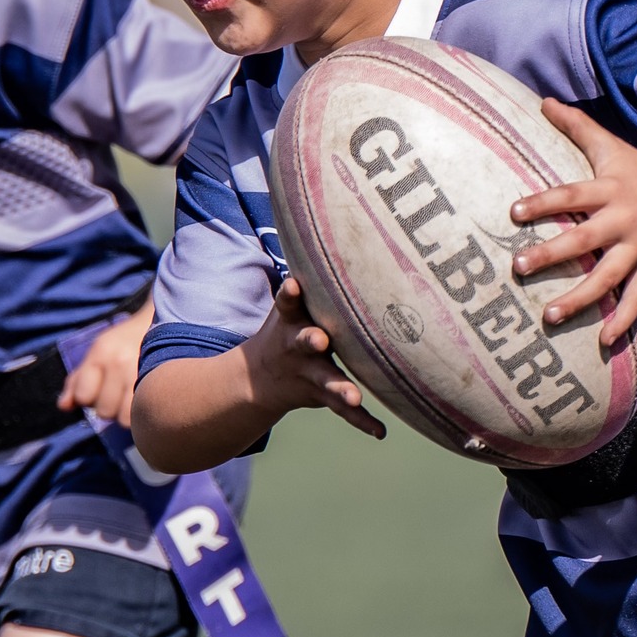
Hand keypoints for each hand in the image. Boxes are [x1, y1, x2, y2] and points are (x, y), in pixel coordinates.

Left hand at [59, 298, 153, 427]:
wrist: (162, 322)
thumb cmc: (125, 341)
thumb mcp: (98, 353)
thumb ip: (77, 380)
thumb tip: (63, 407)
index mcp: (101, 353)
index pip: (83, 396)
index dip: (88, 398)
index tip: (98, 390)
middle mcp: (120, 362)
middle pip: (104, 411)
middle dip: (109, 408)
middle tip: (118, 395)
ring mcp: (143, 372)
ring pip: (124, 418)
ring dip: (126, 414)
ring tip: (132, 401)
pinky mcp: (164, 381)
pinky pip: (145, 414)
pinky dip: (142, 415)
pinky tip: (144, 403)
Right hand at [240, 279, 384, 439]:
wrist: (257, 379)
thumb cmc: (291, 325)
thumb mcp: (292, 302)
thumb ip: (315, 271)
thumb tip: (341, 205)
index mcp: (289, 320)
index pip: (287, 303)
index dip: (290, 294)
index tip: (294, 284)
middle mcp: (297, 347)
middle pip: (303, 343)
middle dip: (310, 341)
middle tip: (319, 340)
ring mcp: (309, 374)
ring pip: (326, 381)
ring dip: (341, 389)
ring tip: (355, 398)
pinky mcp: (320, 396)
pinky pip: (342, 411)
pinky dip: (360, 420)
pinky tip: (380, 431)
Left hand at [507, 100, 636, 346]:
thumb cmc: (636, 168)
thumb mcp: (608, 144)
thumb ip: (575, 125)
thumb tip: (542, 100)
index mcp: (609, 189)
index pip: (571, 194)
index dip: (544, 202)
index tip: (513, 211)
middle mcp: (623, 220)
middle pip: (585, 240)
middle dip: (552, 255)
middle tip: (518, 267)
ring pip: (609, 278)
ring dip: (580, 298)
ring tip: (549, 316)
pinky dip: (623, 321)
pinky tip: (603, 342)